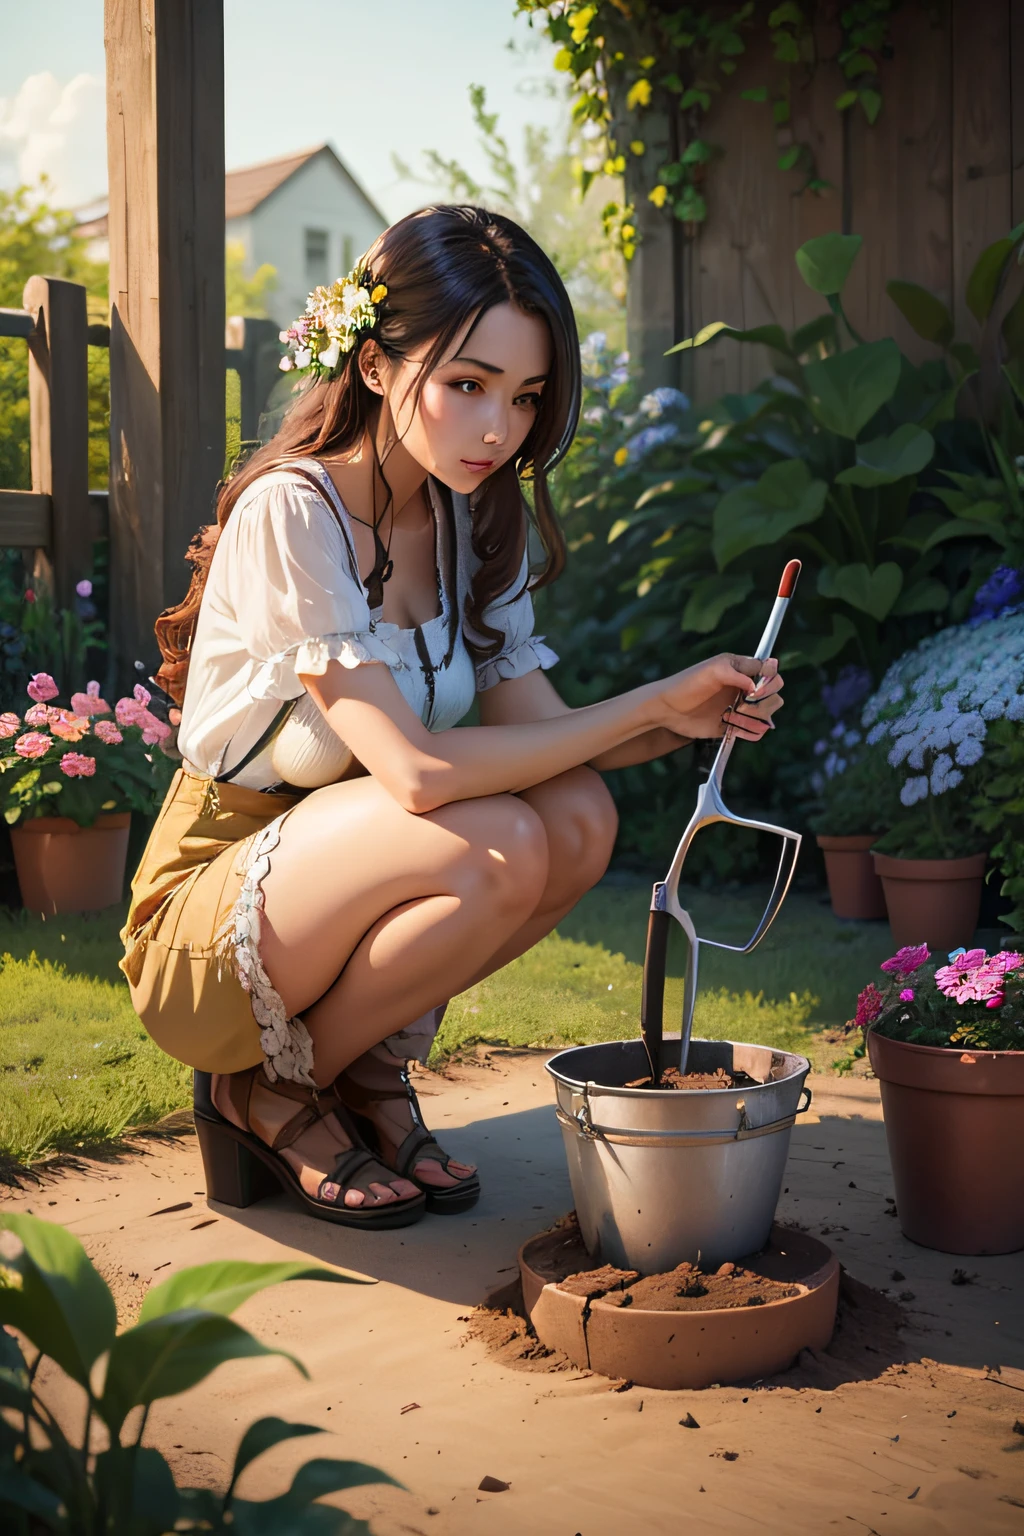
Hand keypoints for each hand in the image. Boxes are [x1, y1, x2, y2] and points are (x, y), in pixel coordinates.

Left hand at [649, 654, 783, 741]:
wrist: (667, 709)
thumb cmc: (688, 684)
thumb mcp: (713, 670)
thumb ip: (738, 673)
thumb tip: (757, 685)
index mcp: (742, 670)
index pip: (770, 673)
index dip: (768, 682)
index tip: (754, 691)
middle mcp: (745, 688)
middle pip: (774, 695)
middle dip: (763, 702)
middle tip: (742, 705)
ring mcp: (741, 708)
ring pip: (767, 714)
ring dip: (756, 718)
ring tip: (734, 718)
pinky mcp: (734, 726)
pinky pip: (755, 731)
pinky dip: (752, 732)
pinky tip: (735, 728)